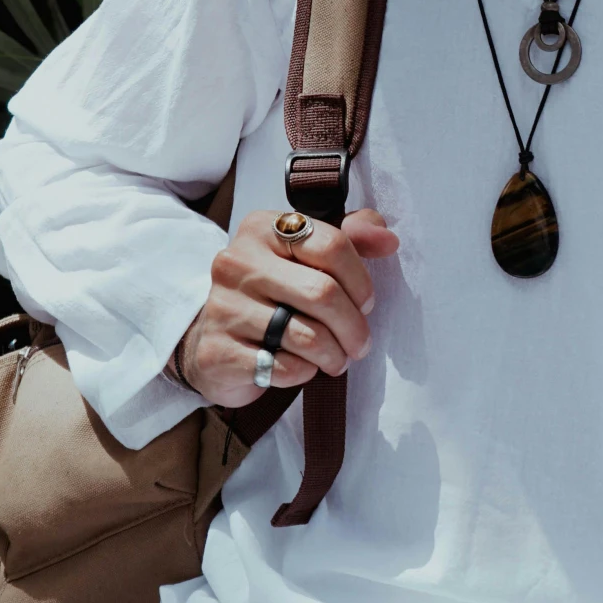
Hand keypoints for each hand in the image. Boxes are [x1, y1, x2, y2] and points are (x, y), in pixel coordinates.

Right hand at [178, 205, 397, 406]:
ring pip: (307, 336)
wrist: (212, 339)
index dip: (361, 280)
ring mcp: (223, 307)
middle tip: (360, 343)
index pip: (332, 245)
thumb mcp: (307, 257)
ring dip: (334, 355)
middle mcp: (236, 262)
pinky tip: (301, 367)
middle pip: (322, 293)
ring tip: (336, 359)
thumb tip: (389, 240)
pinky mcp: (218, 352)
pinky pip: (284, 368)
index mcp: (262, 229)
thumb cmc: (271, 294)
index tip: (366, 302)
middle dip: (353, 326)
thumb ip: (352, 239)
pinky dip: (304, 373)